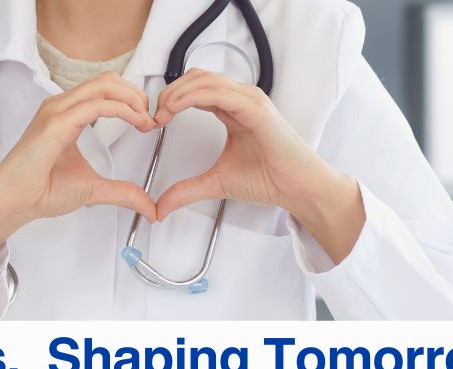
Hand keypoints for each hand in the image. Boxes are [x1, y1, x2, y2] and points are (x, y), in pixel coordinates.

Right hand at [0, 73, 158, 284]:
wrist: (15, 202)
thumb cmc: (40, 191)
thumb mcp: (93, 189)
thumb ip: (123, 193)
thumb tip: (148, 208)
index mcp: (66, 114)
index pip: (104, 89)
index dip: (131, 99)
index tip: (148, 121)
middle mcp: (60, 106)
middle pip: (107, 80)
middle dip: (136, 94)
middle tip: (151, 117)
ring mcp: (57, 111)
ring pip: (104, 86)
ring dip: (132, 99)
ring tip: (146, 119)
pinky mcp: (57, 122)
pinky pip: (98, 105)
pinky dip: (123, 110)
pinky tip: (137, 122)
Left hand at [151, 69, 364, 260]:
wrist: (299, 188)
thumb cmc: (270, 180)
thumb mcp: (217, 183)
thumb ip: (187, 190)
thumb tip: (160, 207)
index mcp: (233, 109)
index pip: (196, 89)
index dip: (171, 99)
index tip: (154, 121)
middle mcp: (241, 99)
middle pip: (196, 78)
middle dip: (169, 92)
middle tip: (153, 116)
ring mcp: (250, 100)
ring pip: (204, 79)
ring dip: (176, 93)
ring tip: (161, 114)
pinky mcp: (255, 108)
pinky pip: (217, 93)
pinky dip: (191, 97)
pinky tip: (175, 110)